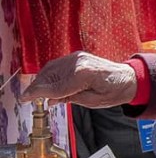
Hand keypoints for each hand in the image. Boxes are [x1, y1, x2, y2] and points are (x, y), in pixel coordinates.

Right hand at [21, 52, 136, 107]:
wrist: (129, 78)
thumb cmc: (115, 91)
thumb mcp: (92, 101)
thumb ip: (69, 98)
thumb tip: (50, 100)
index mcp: (83, 73)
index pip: (55, 86)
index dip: (38, 93)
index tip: (25, 99)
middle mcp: (78, 61)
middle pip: (49, 75)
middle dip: (38, 87)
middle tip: (29, 98)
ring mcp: (78, 57)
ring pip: (51, 68)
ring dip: (43, 81)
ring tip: (40, 94)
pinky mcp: (78, 56)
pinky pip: (58, 65)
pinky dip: (51, 75)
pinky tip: (50, 85)